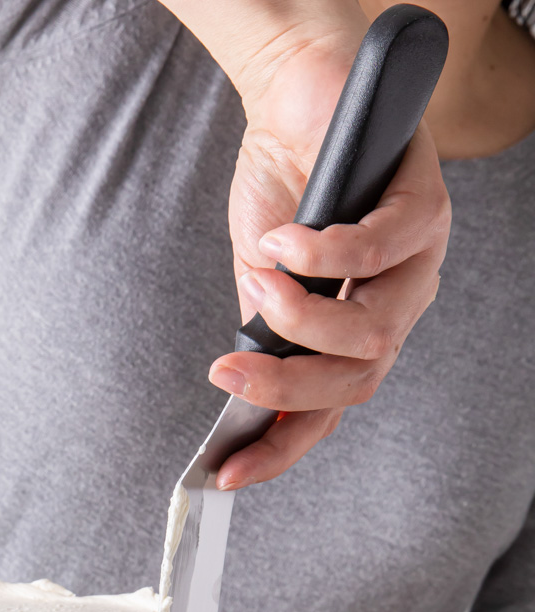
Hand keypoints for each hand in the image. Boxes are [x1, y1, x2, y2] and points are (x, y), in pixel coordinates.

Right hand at [211, 42, 450, 488]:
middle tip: (227, 373)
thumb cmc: (280, 185)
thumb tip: (241, 399)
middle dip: (286, 387)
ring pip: (372, 332)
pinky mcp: (425, 203)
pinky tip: (279, 242)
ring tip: (259, 282)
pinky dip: (319, 255)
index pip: (330, 409)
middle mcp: (400, 303)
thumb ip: (260, 337)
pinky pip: (376, 254)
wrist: (295, 97)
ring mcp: (420, 260)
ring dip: (302, 319)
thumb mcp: (257, 280)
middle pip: (356, 383)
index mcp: (359, 329)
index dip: (280, 448)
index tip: (228, 473)